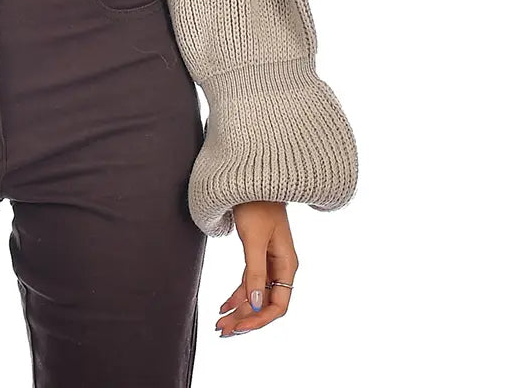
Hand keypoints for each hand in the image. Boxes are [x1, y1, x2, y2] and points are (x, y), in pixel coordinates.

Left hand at [214, 201, 297, 337]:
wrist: (252, 178)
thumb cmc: (256, 205)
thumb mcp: (254, 239)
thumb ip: (255, 271)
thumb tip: (256, 305)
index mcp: (287, 265)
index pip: (278, 305)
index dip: (259, 320)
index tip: (238, 328)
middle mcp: (281, 267)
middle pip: (265, 303)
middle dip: (245, 319)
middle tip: (222, 330)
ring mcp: (269, 261)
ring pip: (255, 294)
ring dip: (239, 309)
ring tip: (219, 323)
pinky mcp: (257, 254)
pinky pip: (249, 282)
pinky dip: (237, 294)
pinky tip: (224, 305)